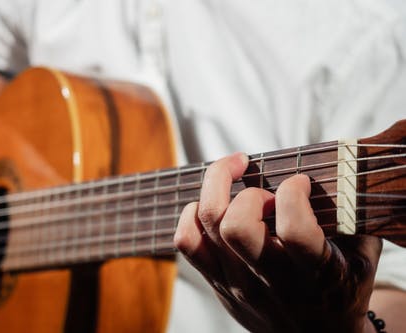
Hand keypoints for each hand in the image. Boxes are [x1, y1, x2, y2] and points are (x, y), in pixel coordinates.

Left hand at [174, 153, 381, 332]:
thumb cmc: (339, 292)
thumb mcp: (361, 260)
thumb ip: (353, 220)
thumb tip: (339, 174)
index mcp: (315, 275)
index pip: (293, 230)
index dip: (294, 193)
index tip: (300, 183)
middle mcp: (270, 280)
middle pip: (236, 226)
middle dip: (249, 194)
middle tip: (265, 194)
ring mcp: (238, 283)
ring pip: (207, 226)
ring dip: (218, 188)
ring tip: (237, 180)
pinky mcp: (217, 282)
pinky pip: (187, 242)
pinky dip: (192, 214)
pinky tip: (214, 205)